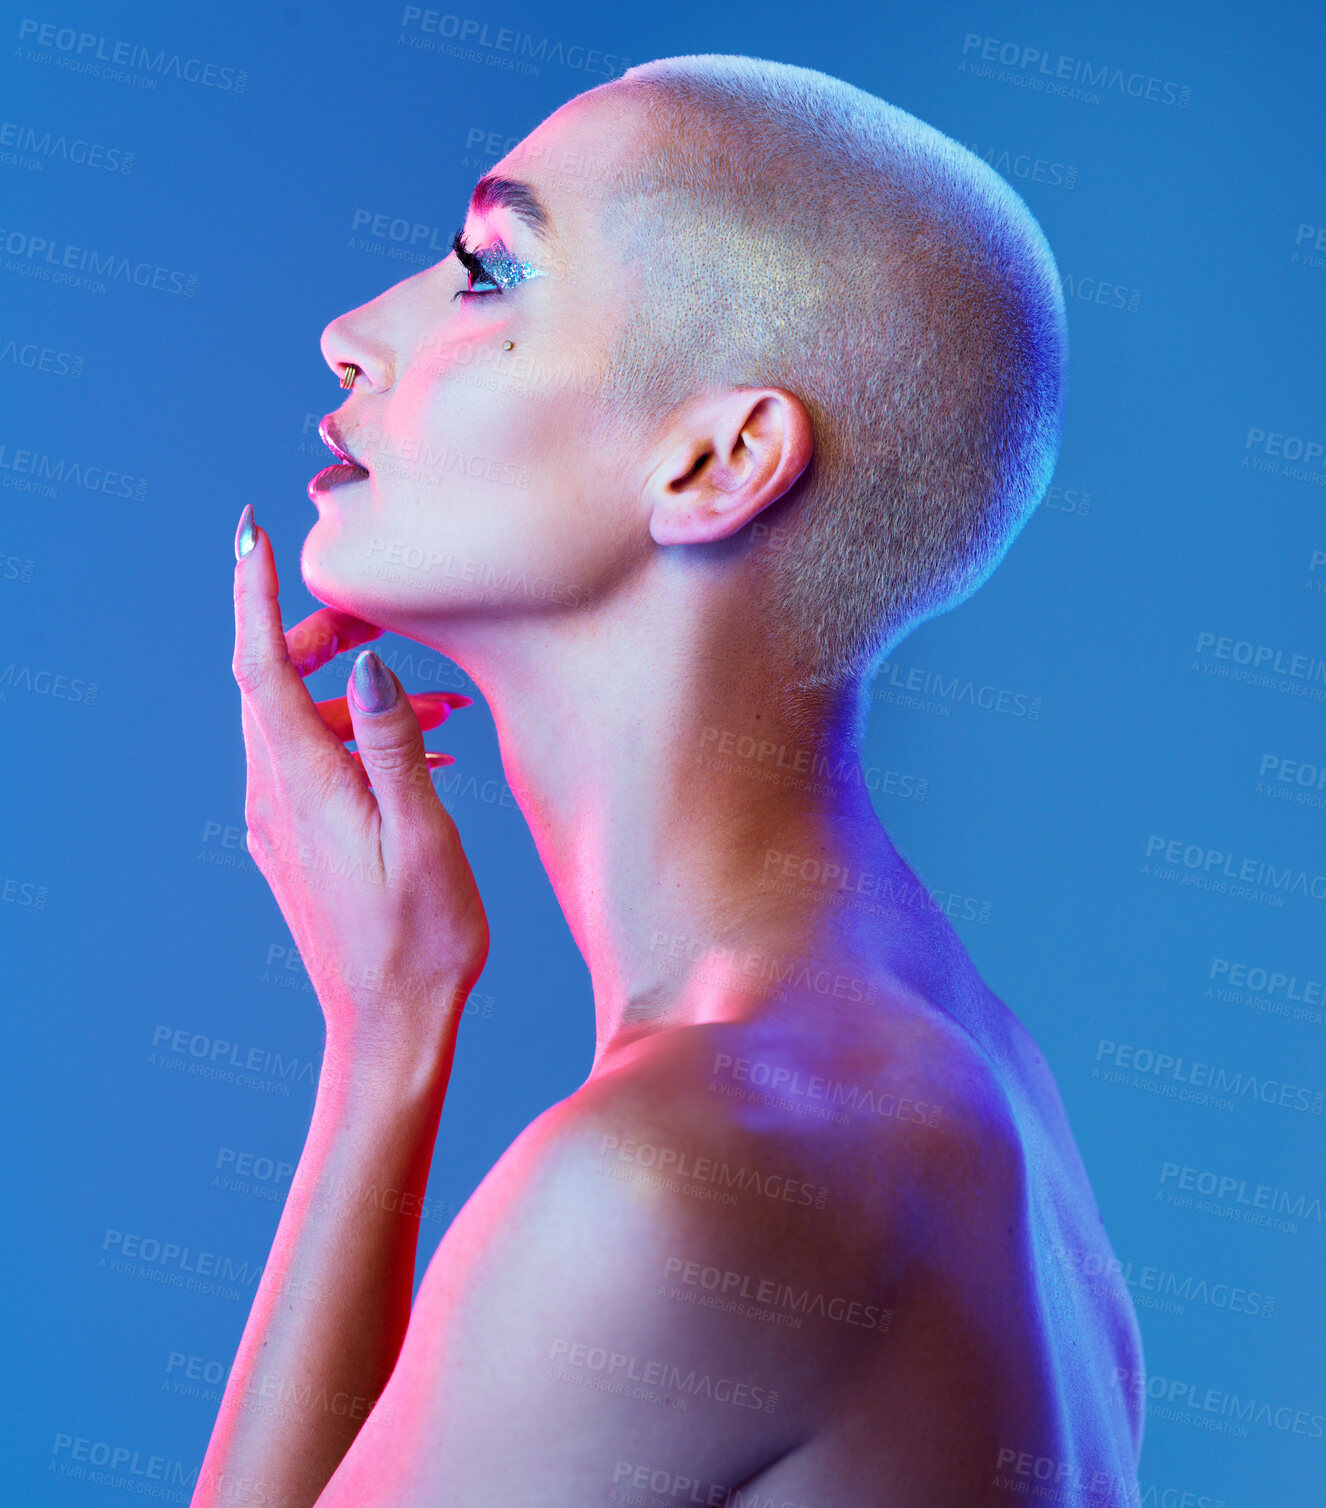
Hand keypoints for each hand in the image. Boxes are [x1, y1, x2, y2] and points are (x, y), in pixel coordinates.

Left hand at [232, 505, 489, 1062]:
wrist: (389, 1028)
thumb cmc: (419, 940)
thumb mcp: (421, 835)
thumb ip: (393, 743)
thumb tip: (364, 664)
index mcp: (302, 783)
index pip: (259, 665)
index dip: (254, 594)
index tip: (254, 535)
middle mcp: (276, 796)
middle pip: (271, 684)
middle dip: (319, 633)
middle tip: (384, 613)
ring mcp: (283, 823)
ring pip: (299, 723)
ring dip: (356, 694)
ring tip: (440, 704)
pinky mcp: (299, 844)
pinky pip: (317, 764)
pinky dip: (360, 739)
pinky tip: (425, 755)